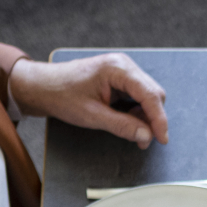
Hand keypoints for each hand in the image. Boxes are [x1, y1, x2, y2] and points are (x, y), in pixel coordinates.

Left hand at [7, 53, 169, 147]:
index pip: (151, 95)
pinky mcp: (119, 79)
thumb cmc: (62, 95)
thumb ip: (122, 126)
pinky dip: (137, 113)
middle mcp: (124, 66)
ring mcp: (122, 71)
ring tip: (132, 133)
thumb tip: (146, 136)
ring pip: (148, 97)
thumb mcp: (93, 115)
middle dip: (152, 119)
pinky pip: (137, 97)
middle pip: (154, 95)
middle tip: (142, 141)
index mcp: (118, 69)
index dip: (159, 119)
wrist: (44, 86)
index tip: (162, 139)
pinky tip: (127, 123)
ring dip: (144, 117)